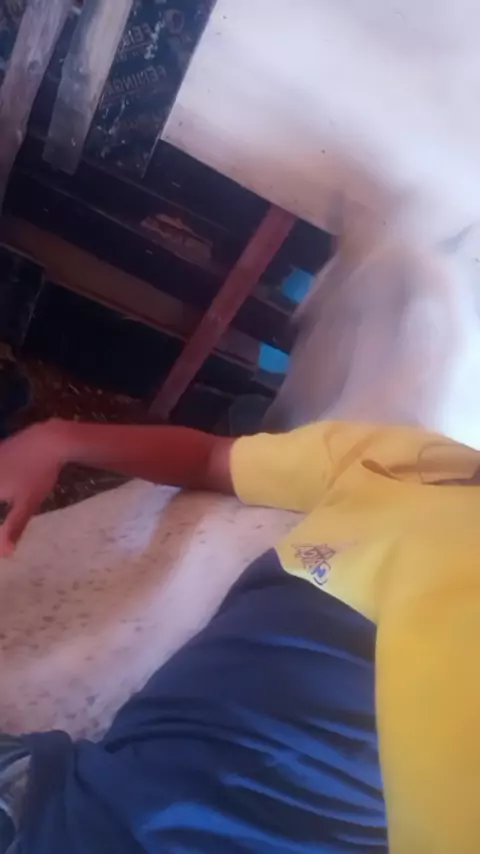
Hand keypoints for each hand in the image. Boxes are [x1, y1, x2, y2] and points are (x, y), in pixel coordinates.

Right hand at [0, 420, 65, 556]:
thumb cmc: (38, 473)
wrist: (49, 439)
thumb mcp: (27, 503)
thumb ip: (14, 527)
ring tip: (5, 493)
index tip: (0, 541)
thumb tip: (4, 553)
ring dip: (1, 489)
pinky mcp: (0, 448)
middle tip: (6, 501)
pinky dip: (0, 472)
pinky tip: (5, 475)